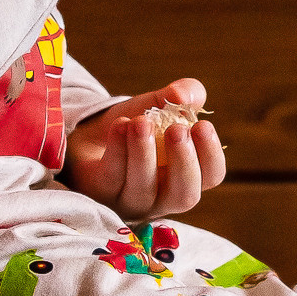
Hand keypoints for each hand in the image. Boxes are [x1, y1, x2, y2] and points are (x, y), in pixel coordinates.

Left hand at [65, 78, 227, 217]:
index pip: (210, 177)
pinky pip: (112, 177)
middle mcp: (161, 196)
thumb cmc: (130, 127)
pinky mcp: (100, 194)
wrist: (86, 136)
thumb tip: (185, 95)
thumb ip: (177, 97)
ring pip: (143, 189)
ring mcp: (129, 201)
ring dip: (144, 152)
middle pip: (184, 195)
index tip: (202, 125)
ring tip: (142, 121)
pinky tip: (120, 124)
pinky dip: (118, 148)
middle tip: (178, 130)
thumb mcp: (156, 106)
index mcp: (184, 175)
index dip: (211, 155)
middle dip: (184, 162)